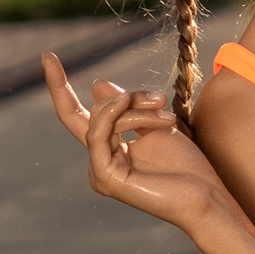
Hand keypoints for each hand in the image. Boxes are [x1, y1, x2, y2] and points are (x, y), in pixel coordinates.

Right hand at [42, 53, 224, 230]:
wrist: (207, 196)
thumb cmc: (187, 167)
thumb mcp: (155, 124)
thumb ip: (127, 108)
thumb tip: (97, 83)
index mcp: (108, 151)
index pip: (77, 114)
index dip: (60, 86)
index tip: (47, 57)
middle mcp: (99, 162)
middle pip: (96, 110)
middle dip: (128, 97)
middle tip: (161, 98)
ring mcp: (100, 173)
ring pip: (102, 118)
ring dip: (136, 110)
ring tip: (169, 118)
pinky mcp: (105, 179)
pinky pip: (99, 134)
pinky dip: (117, 116)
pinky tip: (142, 113)